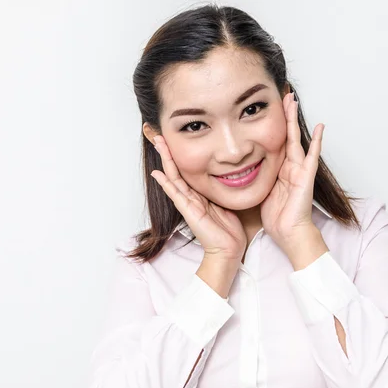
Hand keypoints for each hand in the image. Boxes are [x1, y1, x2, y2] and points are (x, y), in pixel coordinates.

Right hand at [150, 134, 246, 264]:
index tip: (174, 140)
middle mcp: (191, 198)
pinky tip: (158, 174)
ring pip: (174, 178)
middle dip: (168, 153)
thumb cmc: (229, 231)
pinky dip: (166, 184)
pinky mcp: (189, 212)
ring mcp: (188, 204)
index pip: (186, 172)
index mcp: (199, 196)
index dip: (179, 157)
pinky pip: (176, 194)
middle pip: (176, 171)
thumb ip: (222, 192)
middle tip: (159, 136)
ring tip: (158, 145)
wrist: (228, 251)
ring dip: (165, 161)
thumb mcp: (226, 204)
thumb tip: (229, 176)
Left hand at [260, 92, 324, 252]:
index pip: (273, 141)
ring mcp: (299, 170)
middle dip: (284, 115)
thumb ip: (255, 176)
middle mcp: (290, 166)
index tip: (264, 107)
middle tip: (282, 94)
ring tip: (293, 100)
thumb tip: (237, 168)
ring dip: (294, 120)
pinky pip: (312, 157)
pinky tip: (321, 127)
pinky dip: (317, 142)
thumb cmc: (275, 216)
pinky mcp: (306, 178)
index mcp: (278, 169)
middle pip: (286, 135)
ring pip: (296, 139)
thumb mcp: (260, 190)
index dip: (270, 125)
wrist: (288, 233)